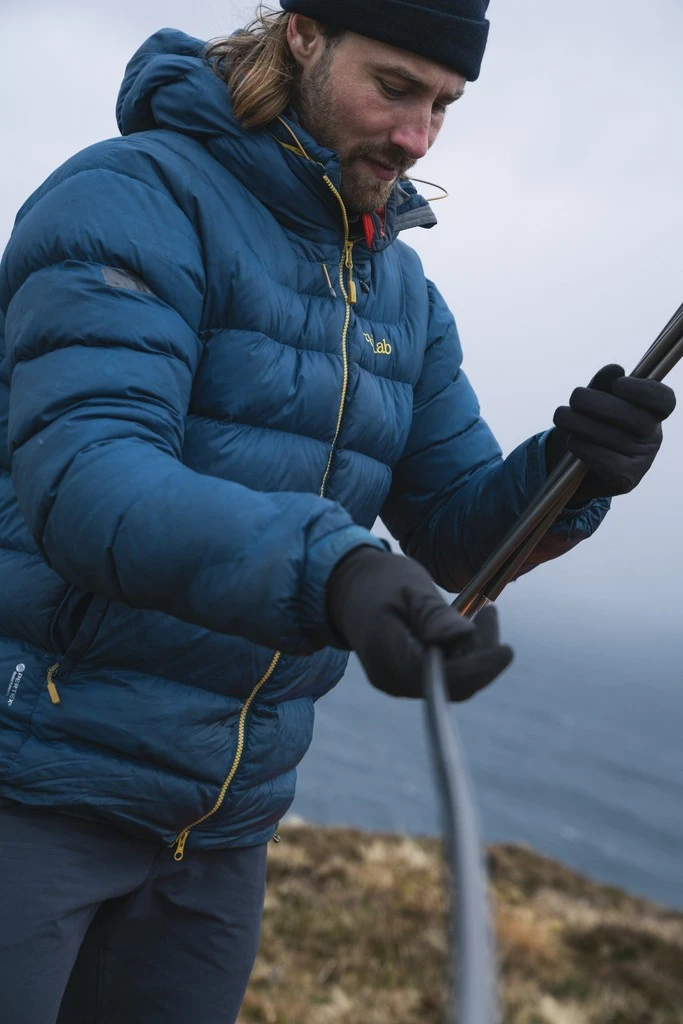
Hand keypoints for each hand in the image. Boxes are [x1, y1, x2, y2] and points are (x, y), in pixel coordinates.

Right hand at [326, 547, 512, 699]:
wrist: (347, 589)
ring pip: (452, 682)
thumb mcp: (409, 588)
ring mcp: (398, 683)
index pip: (442, 677)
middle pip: (453, 685)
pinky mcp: (406, 679)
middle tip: (489, 614)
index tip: (507, 650)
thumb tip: (462, 637)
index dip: (479, 668)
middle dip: (481, 656)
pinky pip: (443, 676)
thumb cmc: (379, 582)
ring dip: (474, 652)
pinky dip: (462, 654)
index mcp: (388, 655)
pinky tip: (466, 626)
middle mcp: (393, 679)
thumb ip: (434, 615)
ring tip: (483, 614)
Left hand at [547, 364, 675, 498]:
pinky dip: (584, 448)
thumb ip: (604, 383)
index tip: (617, 384)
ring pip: (613, 438)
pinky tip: (573, 441)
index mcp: (653, 413)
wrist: (573, 465)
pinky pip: (605, 460)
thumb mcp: (595, 398)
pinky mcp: (626, 480)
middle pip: (635, 418)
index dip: (642, 390)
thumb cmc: (590, 423)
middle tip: (575, 397)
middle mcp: (653, 437)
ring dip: (580, 424)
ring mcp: (642, 461)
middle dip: (598, 403)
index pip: (663, 400)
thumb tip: (614, 370)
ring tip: (562, 416)